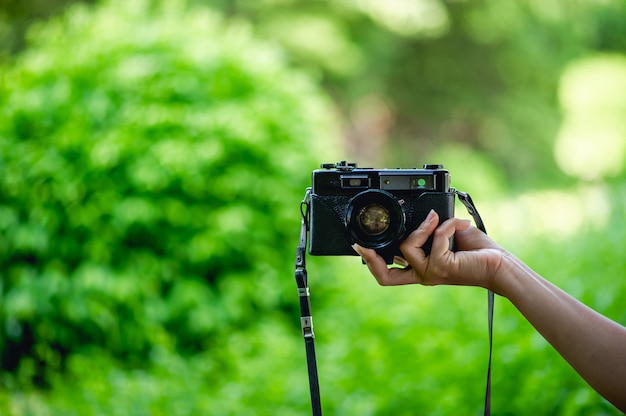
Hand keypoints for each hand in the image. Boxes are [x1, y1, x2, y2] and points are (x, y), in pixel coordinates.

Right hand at [352, 210, 506, 291]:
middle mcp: (422, 275)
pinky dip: (446, 225)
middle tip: (362, 244)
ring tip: (439, 218)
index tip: (359, 246)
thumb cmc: (477, 251)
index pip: (389, 273)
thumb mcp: (445, 237)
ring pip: (406, 247)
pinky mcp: (442, 267)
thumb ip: (429, 230)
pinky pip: (434, 239)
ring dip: (423, 227)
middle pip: (385, 276)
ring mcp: (430, 274)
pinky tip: (460, 224)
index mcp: (420, 269)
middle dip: (371, 259)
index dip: (371, 263)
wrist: (499, 264)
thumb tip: (420, 214)